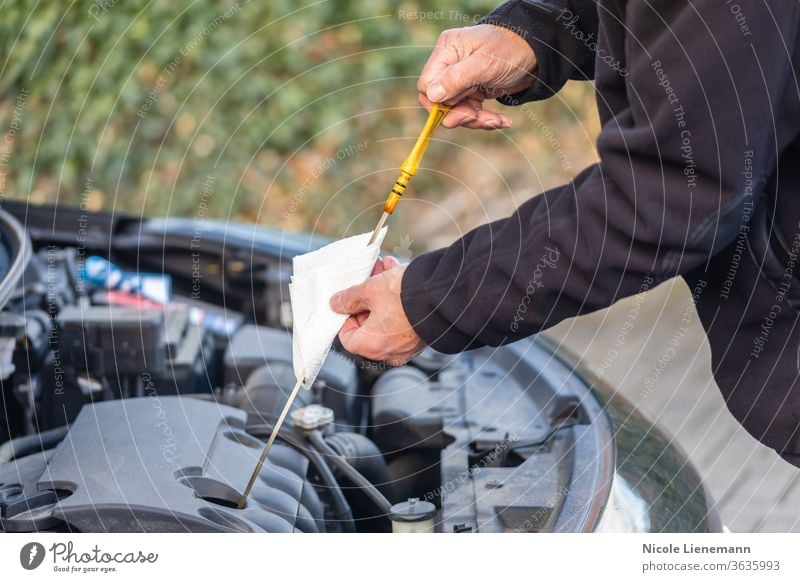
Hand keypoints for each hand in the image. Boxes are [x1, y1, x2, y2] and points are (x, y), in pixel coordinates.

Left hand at [330, 256, 425, 365]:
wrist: (444, 295)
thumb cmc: (405, 297)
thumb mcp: (369, 290)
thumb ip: (349, 298)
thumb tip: (336, 303)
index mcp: (372, 347)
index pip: (347, 337)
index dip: (345, 315)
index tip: (349, 300)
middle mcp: (389, 352)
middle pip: (368, 325)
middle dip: (367, 297)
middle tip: (368, 277)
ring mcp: (407, 346)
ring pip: (386, 318)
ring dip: (382, 294)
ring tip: (384, 269)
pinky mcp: (421, 335)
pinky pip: (403, 319)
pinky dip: (398, 301)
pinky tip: (398, 275)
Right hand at [418, 24, 536, 129]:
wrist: (536, 53)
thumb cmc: (511, 50)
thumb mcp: (485, 64)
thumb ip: (457, 79)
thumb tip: (431, 95)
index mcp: (447, 51)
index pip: (427, 85)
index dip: (438, 104)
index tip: (461, 110)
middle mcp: (449, 66)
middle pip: (440, 102)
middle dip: (460, 115)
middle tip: (480, 118)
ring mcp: (460, 80)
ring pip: (455, 112)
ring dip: (475, 121)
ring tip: (498, 121)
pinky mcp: (472, 92)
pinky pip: (470, 113)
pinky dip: (484, 120)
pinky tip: (502, 121)